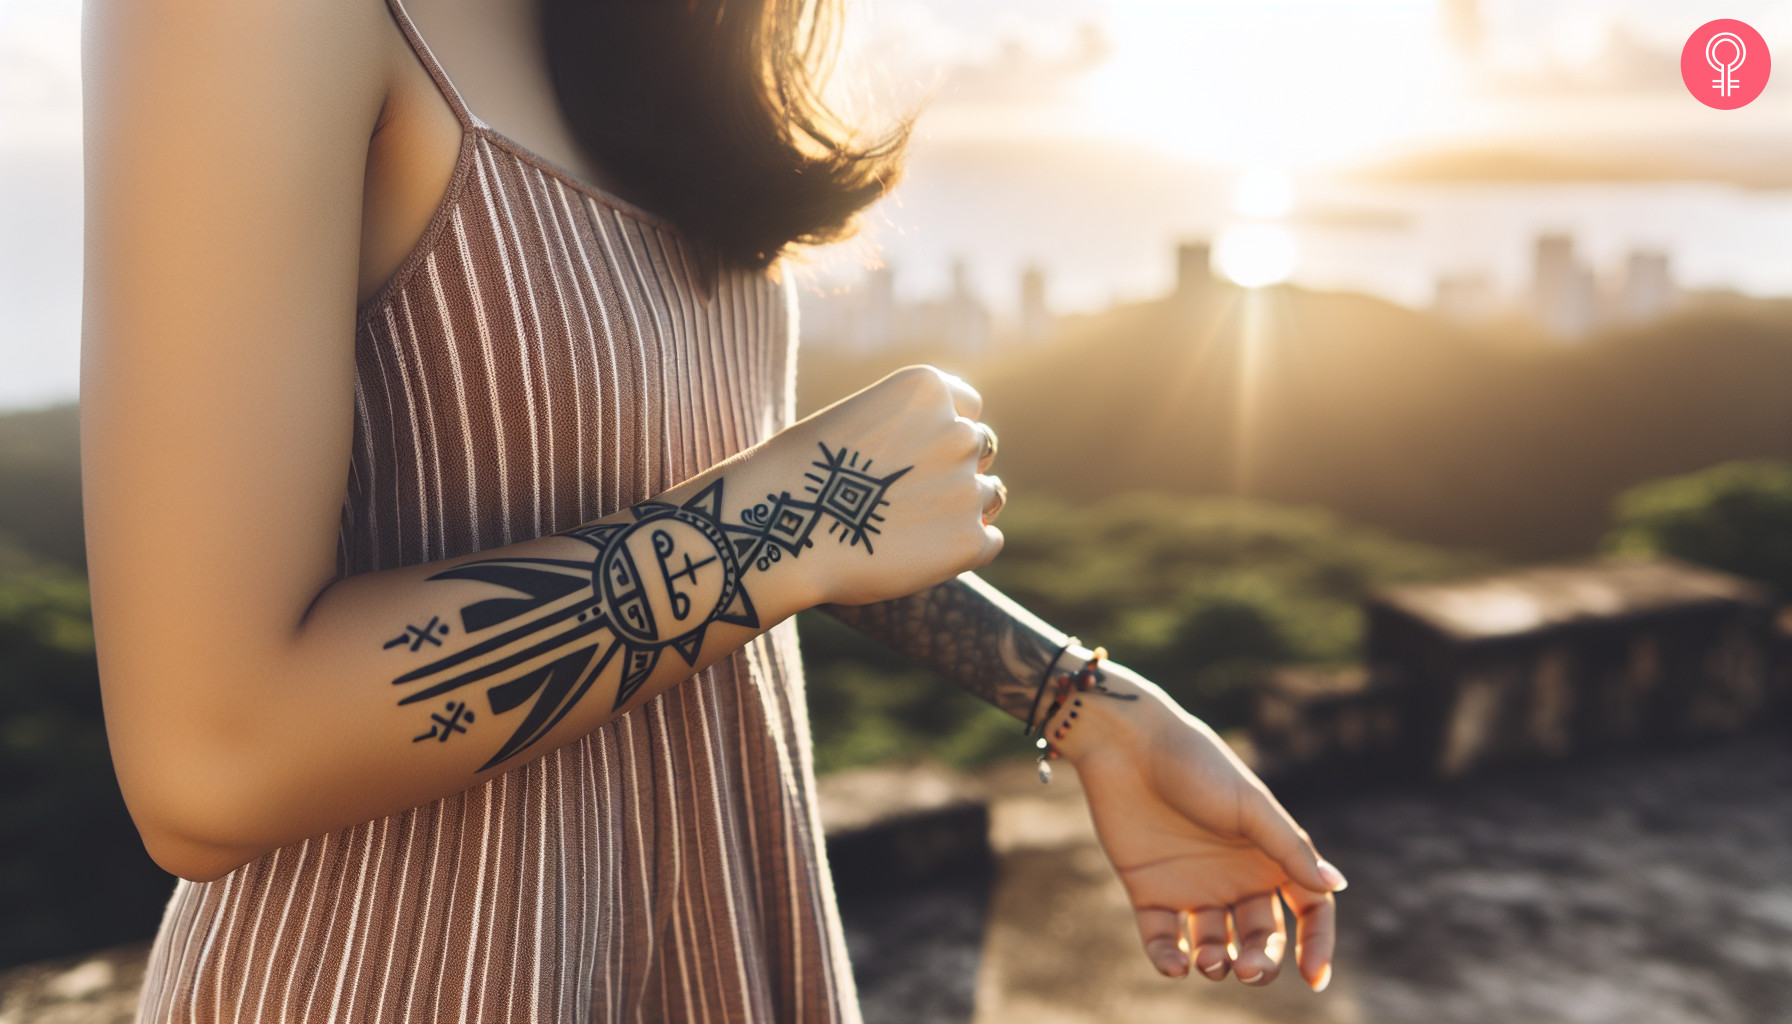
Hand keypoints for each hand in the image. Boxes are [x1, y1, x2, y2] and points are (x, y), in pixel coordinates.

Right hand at [787, 365, 1004, 605]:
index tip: (909, 459)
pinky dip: (961, 549)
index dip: (940, 435)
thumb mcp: (858, 422)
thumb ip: (909, 428)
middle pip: (981, 449)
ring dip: (960, 509)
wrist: (782, 531)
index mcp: (930, 388)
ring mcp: (967, 487)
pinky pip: (989, 541)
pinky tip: (919, 554)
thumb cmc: (806, 477)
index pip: (968, 407)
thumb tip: (950, 461)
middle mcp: (959, 431)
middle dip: (951, 471)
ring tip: (906, 528)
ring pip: (988, 495)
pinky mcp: (968, 540)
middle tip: (903, 500)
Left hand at [1050, 657, 1345, 990]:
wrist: (1127, 743)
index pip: (1307, 910)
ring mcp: (1192, 887)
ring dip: (1217, 964)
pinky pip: (1163, 940)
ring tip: (1209, 961)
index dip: (1316, 944)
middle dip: (1260, 963)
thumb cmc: (1196, 765)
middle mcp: (1235, 877)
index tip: (1314, 976)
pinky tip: (1175, 964)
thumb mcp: (1249, 806)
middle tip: (1247, 971)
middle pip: (1260, 938)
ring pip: (1215, 947)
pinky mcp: (1148, 892)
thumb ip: (1289, 848)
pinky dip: (1169, 959)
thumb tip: (1336, 886)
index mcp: (1268, 856)